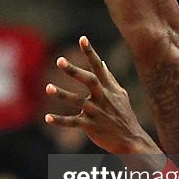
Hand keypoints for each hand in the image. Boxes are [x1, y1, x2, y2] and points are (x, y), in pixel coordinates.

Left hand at [45, 36, 159, 154]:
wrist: (131, 140)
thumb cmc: (124, 115)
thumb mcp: (120, 94)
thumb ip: (109, 78)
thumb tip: (102, 62)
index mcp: (108, 88)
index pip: (99, 67)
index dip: (91, 52)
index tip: (82, 38)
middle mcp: (103, 97)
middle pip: (89, 81)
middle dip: (74, 71)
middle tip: (60, 60)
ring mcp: (97, 112)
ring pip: (78, 101)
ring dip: (62, 94)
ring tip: (48, 87)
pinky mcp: (91, 126)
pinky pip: (73, 122)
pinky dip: (60, 120)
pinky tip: (47, 117)